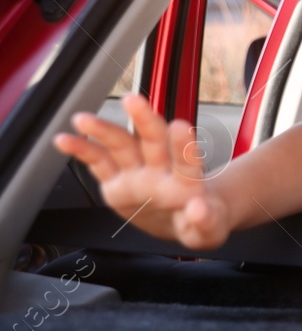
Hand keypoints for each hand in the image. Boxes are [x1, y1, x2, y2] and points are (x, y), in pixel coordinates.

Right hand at [52, 94, 232, 249]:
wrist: (183, 220)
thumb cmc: (200, 221)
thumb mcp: (208, 230)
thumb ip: (205, 221)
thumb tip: (199, 209)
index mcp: (187, 181)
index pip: (187, 160)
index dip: (182, 145)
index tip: (180, 126)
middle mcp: (161, 170)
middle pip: (153, 140)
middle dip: (144, 120)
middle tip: (133, 100)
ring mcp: (137, 173)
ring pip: (121, 145)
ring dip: (103, 131)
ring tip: (82, 119)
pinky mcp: (116, 181)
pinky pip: (98, 162)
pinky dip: (82, 150)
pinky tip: (65, 140)